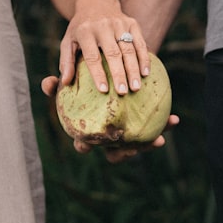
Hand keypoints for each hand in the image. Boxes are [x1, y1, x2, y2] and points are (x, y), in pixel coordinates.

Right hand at [41, 76, 179, 161]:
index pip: (83, 145)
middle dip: (124, 154)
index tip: (85, 143)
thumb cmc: (86, 76)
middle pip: (115, 154)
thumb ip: (58, 83)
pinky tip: (174, 119)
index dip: (84, 147)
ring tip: (159, 139)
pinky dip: (165, 125)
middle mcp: (109, 138)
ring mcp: (129, 133)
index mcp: (89, 132)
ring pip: (139, 144)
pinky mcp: (146, 125)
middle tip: (131, 148)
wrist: (114, 68)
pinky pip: (157, 127)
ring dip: (149, 144)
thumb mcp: (71, 78)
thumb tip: (48, 83)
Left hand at [59, 0, 148, 95]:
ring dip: (133, 69)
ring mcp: (119, 24)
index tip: (103, 90)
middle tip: (123, 92)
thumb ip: (65, 61)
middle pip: (113, 53)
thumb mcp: (68, 41)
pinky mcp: (132, 23)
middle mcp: (103, 26)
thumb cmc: (80, 29)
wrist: (96, 2)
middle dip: (119, 74)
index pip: (92, 56)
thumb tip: (65, 82)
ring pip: (129, 49)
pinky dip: (144, 58)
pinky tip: (145, 73)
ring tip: (136, 88)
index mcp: (85, 31)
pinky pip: (140, 43)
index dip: (98, 74)